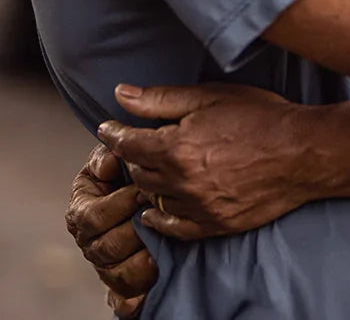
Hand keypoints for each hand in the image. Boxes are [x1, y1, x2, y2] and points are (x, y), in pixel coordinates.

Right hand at [66, 142, 155, 317]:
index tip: (144, 191)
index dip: (119, 204)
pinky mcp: (121, 283)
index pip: (94, 216)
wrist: (141, 193)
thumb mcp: (112, 159)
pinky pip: (122, 299)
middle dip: (134, 233)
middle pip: (106, 248)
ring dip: (139, 265)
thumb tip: (110, 160)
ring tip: (158, 252)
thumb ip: (107, 157)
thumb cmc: (124, 173)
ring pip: (117, 274)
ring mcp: (105, 264)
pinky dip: (130, 302)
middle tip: (157, 220)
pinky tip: (141, 301)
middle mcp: (90, 242)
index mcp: (82, 212)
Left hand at [97, 83, 312, 239]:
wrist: (304, 152)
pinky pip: (173, 228)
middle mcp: (181, 182)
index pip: (128, 144)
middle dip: (134, 155)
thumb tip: (121, 95)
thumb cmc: (262, 117)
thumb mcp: (212, 97)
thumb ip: (163, 99)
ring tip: (155, 168)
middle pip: (139, 171)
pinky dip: (159, 219)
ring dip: (149, 182)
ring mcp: (197, 207)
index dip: (114, 133)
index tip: (108, 128)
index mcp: (176, 147)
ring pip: (154, 198)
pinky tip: (155, 209)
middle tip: (138, 143)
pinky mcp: (214, 225)